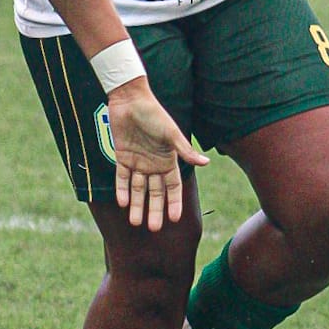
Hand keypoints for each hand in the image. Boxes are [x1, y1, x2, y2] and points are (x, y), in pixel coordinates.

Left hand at [107, 77, 205, 230]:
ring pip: (137, 189)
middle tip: (153, 229)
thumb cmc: (154, 114)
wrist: (130, 99)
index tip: (174, 219)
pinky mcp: (121, 156)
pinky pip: (121, 177)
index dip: (174, 202)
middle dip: (154, 210)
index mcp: (168, 160)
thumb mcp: (171, 133)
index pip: (173, 187)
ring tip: (135, 222)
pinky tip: (122, 203)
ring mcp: (137, 162)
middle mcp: (153, 164)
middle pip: (155, 192)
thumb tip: (207, 162)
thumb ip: (185, 150)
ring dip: (137, 205)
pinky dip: (122, 189)